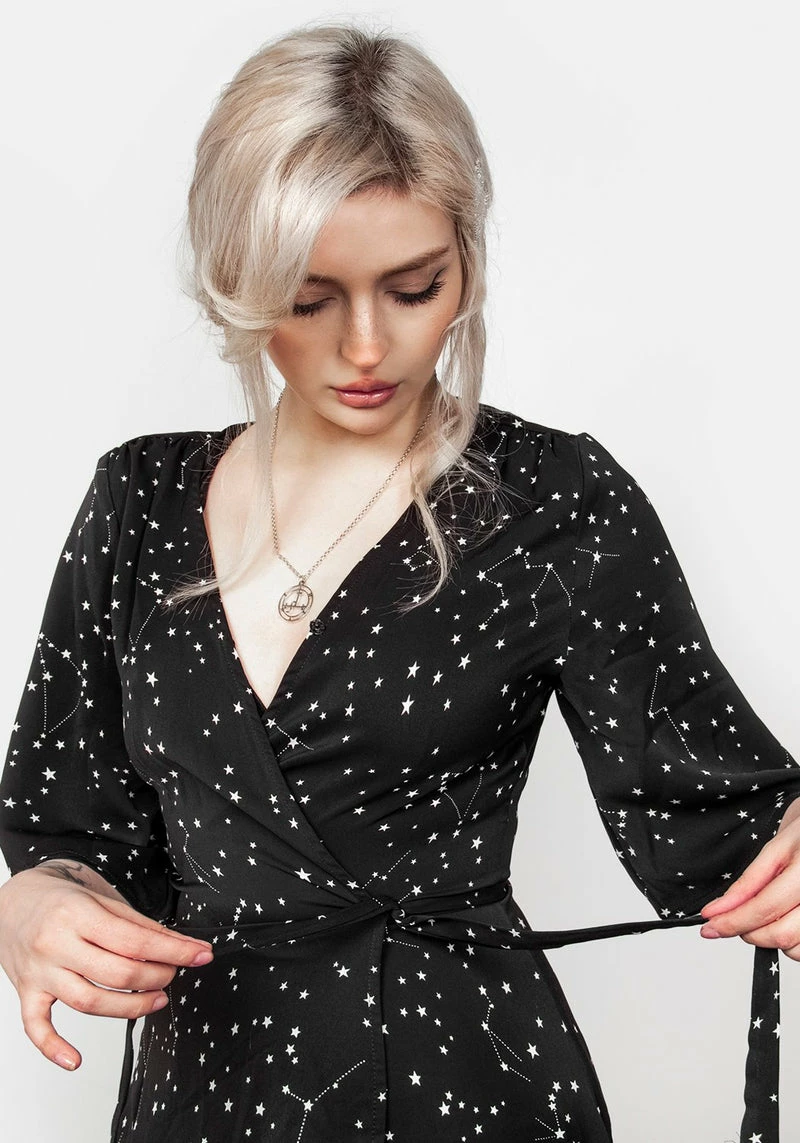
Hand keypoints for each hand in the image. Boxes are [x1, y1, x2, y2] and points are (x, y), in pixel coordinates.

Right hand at [0, 860, 213, 1070]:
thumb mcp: (103, 899)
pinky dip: (53, 1048)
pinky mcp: (26, 992)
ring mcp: (40, 971)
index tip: (201, 955)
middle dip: (155, 978)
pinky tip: (74, 1060)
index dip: (174, 951)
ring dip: (128, 1008)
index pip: (135, 941)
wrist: (13, 901)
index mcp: (78, 914)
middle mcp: (56, 943)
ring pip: (87, 1002)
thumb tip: (179, 946)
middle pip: (116, 974)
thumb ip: (138, 925)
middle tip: (173, 975)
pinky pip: (36, 1027)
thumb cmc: (62, 898)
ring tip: (156, 1001)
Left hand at [699, 797, 799, 958]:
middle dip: (746, 932)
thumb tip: (722, 907)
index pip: (762, 902)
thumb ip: (753, 878)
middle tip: (730, 923)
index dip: (731, 918)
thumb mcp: (779, 844)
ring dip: (768, 939)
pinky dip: (790, 945)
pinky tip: (783, 924)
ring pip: (793, 944)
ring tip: (760, 920)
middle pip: (778, 931)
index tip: (710, 924)